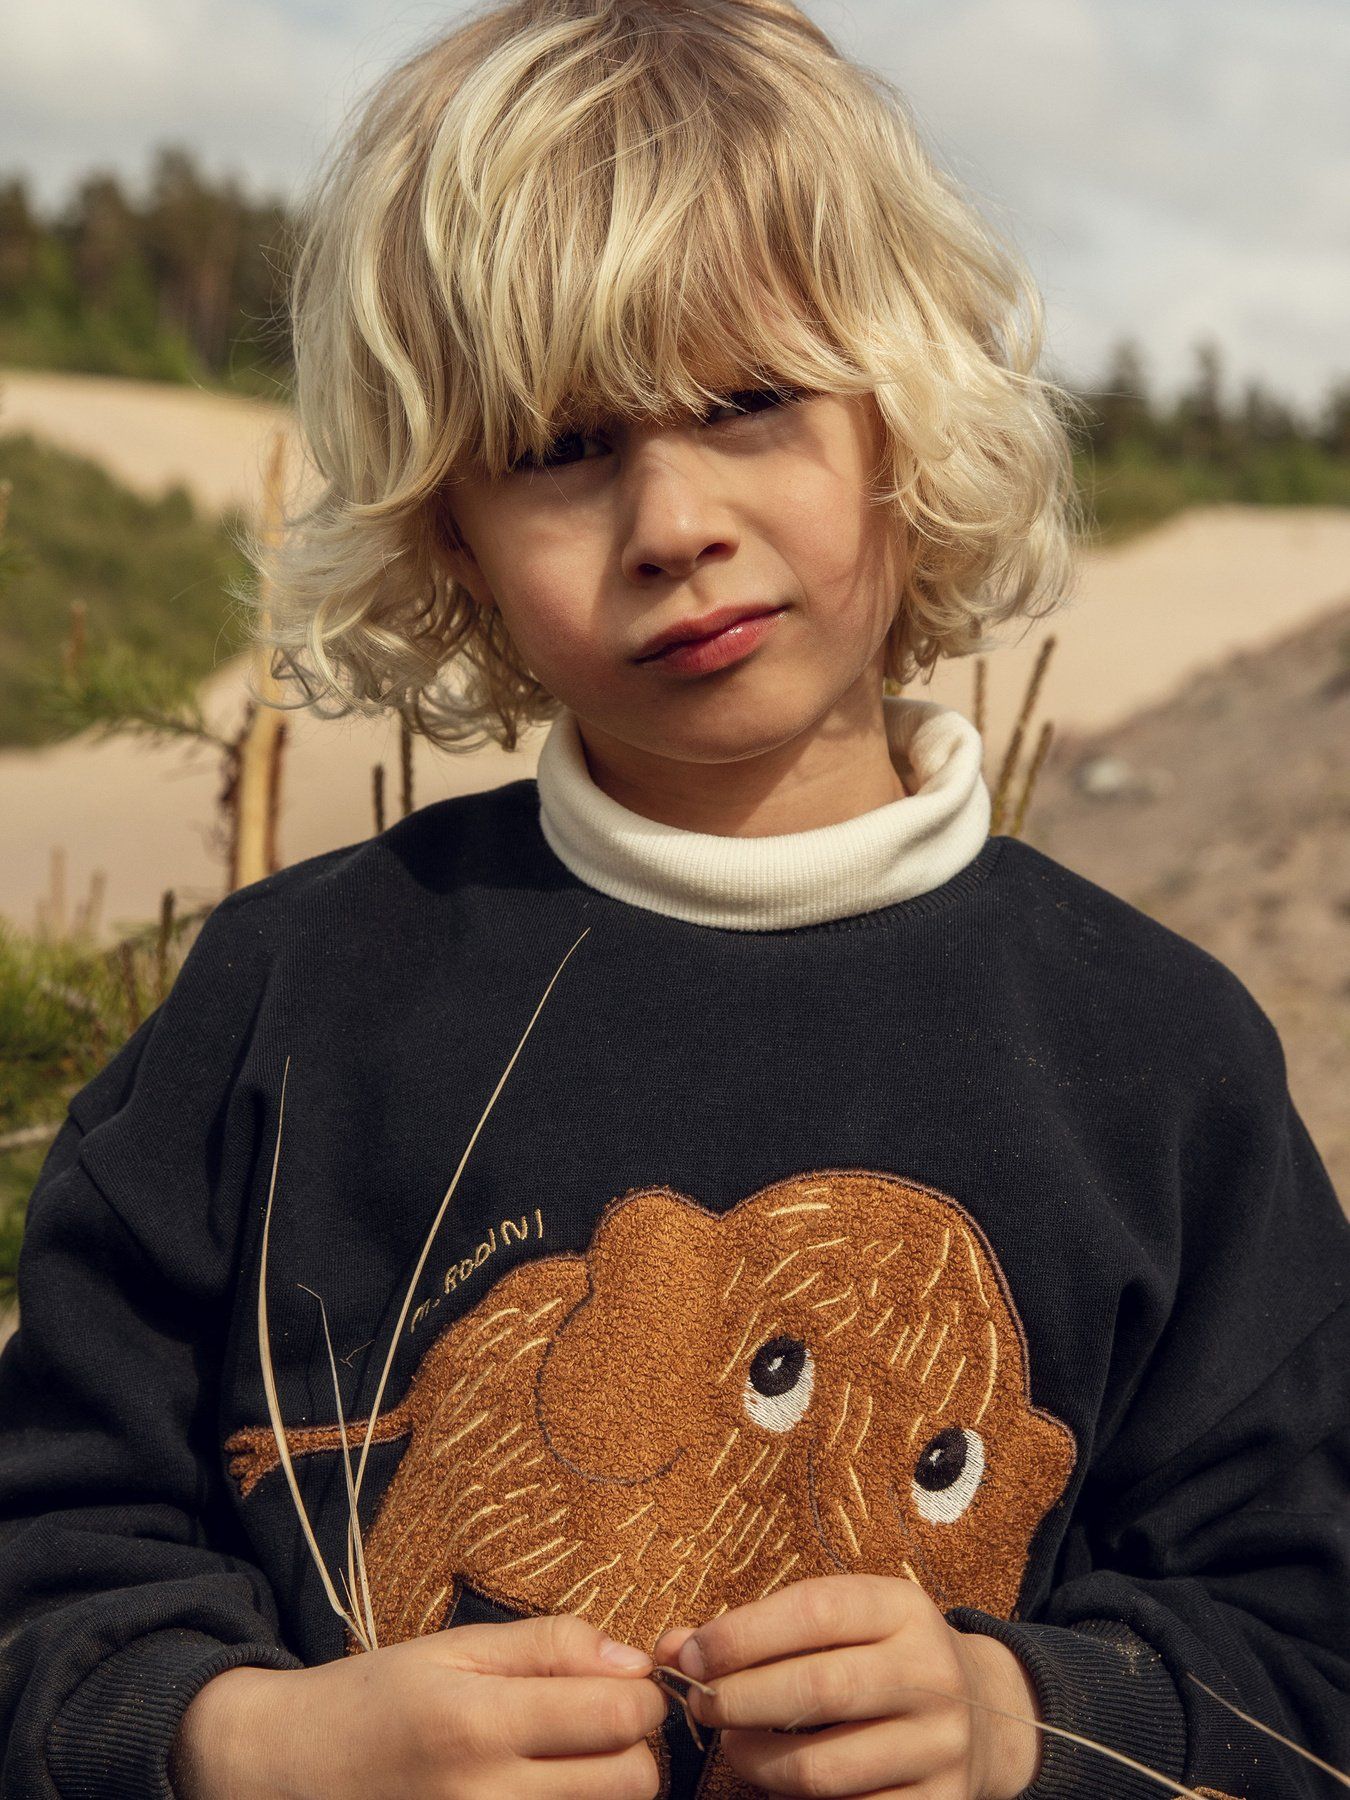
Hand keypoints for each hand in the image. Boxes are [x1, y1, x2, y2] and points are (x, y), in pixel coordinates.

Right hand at [169, 1614, 667, 1799]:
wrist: (290, 1772)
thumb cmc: (374, 1700)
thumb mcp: (454, 1648)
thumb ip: (548, 1645)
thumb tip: (635, 1659)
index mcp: (479, 1721)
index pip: (620, 1715)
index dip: (645, 1693)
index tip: (626, 1681)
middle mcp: (486, 1797)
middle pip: (631, 1782)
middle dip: (637, 1746)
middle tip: (603, 1724)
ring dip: (611, 1786)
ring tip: (574, 1758)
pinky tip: (548, 1790)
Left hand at [653, 1574, 1041, 1799]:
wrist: (982, 1712)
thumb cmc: (881, 1655)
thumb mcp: (840, 1619)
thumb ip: (759, 1628)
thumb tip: (672, 1645)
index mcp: (903, 1610)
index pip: (813, 1611)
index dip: (741, 1634)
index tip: (689, 1652)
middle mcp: (930, 1675)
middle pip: (816, 1690)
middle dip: (739, 1700)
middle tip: (699, 1703)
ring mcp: (938, 1747)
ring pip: (821, 1769)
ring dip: (756, 1761)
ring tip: (733, 1745)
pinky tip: (778, 1776)